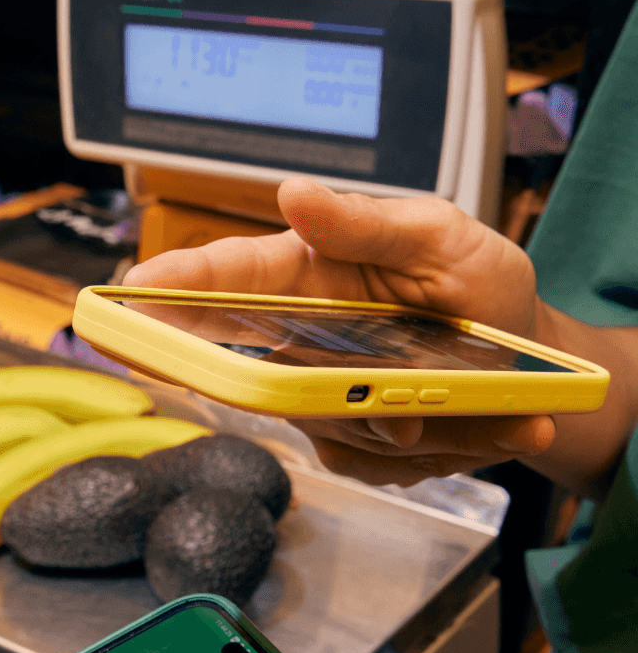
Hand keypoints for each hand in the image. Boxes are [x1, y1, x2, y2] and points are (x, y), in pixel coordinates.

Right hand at [125, 177, 557, 486]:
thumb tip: (293, 192)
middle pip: (247, 370)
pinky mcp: (347, 440)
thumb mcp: (440, 234)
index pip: (221, 278)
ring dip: (397, 422)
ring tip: (470, 400)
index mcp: (306, 272)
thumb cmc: (478, 283)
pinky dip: (427, 449)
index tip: (123, 302)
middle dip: (285, 387)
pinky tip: (469, 423)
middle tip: (360, 387)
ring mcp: (318, 392)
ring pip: (320, 425)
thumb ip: (366, 219)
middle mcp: (297, 336)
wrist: (530, 362)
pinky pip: (363, 460)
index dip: (169, 292)